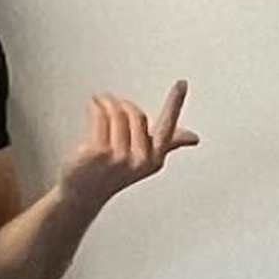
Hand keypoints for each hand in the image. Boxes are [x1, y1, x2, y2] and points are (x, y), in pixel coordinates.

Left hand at [56, 82, 196, 213]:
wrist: (84, 194)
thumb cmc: (114, 174)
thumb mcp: (145, 159)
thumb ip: (169, 143)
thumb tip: (193, 138)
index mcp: (155, 159)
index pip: (168, 127)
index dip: (175, 103)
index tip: (182, 84)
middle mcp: (139, 160)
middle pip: (136, 113)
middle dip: (122, 104)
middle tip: (110, 103)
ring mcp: (118, 157)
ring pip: (117, 112)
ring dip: (106, 102)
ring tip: (99, 104)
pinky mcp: (98, 152)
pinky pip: (99, 115)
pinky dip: (95, 106)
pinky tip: (93, 106)